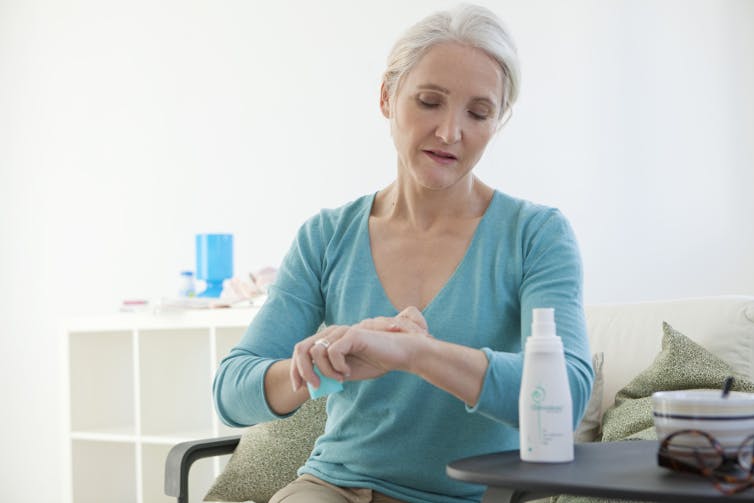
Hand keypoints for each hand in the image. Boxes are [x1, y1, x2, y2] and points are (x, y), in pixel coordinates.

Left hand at [290, 307, 430, 389]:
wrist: (399, 355)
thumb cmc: (375, 362)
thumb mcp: (346, 373)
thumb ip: (329, 375)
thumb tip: (311, 385)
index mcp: (329, 339)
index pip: (302, 350)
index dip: (296, 369)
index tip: (299, 388)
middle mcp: (332, 332)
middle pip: (302, 348)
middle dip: (302, 371)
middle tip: (314, 386)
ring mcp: (342, 331)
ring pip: (317, 352)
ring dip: (325, 371)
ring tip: (341, 378)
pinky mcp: (352, 334)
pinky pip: (333, 352)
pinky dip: (337, 367)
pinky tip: (348, 372)